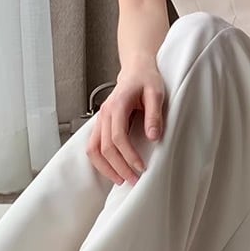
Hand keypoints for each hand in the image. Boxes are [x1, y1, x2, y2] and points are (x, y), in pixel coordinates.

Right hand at [86, 64, 165, 185]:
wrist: (136, 70)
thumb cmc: (146, 79)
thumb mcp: (156, 93)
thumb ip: (154, 115)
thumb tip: (153, 137)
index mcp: (117, 105)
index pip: (118, 137)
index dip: (128, 155)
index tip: (141, 167)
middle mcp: (104, 113)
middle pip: (104, 147)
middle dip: (118, 167)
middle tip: (133, 180)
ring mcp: (100, 119)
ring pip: (93, 149)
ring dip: (105, 167)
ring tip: (120, 180)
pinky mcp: (101, 124)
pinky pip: (94, 146)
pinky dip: (100, 161)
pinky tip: (112, 169)